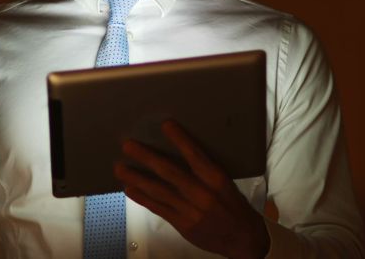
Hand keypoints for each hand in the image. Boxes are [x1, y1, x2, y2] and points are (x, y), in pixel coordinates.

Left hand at [114, 121, 269, 258]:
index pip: (196, 156)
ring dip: (137, 178)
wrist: (245, 240)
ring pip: (159, 191)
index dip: (180, 140)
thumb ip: (205, 171)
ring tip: (120, 168)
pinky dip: (142, 198)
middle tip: (128, 145)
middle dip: (147, 157)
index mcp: (216, 180)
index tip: (166, 125)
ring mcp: (191, 210)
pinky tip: (129, 189)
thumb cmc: (235, 206)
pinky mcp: (182, 224)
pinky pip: (158, 208)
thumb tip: (181, 150)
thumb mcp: (226, 183)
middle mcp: (202, 194)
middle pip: (170, 172)